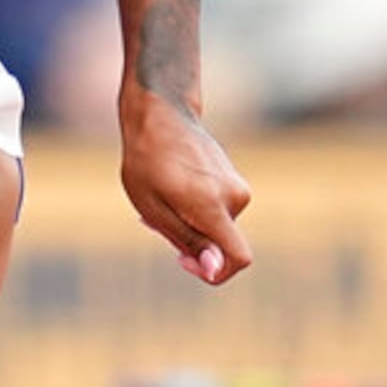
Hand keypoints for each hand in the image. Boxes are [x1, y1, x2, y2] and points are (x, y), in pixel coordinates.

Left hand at [121, 94, 251, 284]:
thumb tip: (216, 270)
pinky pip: (217, 210)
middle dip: (190, 242)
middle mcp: (234, 197)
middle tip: (156, 220)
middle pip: (220, 243)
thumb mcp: (154, 208)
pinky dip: (195, 210)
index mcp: (214, 206)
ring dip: (189, 224)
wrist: (160, 114)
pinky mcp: (234, 180)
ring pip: (216, 226)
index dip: (215, 272)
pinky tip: (171, 190)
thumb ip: (188, 240)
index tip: (183, 259)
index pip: (238, 258)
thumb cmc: (148, 161)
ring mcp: (237, 186)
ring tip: (161, 200)